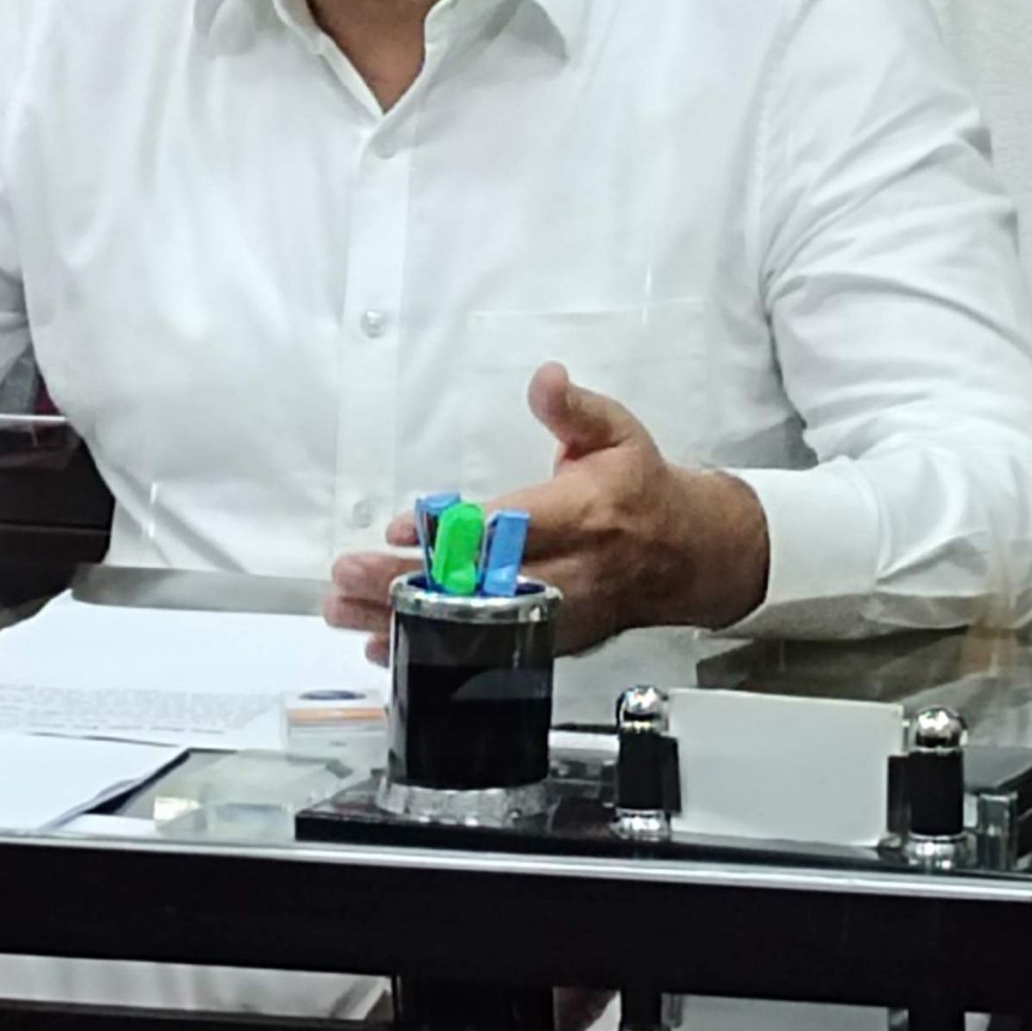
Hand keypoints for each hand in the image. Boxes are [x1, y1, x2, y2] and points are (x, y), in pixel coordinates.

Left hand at [324, 362, 769, 657]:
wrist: (688, 554)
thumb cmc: (640, 487)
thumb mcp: (617, 433)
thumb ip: (574, 408)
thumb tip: (545, 377)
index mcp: (584, 514)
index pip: (511, 528)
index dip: (454, 535)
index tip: (402, 530)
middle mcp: (570, 572)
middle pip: (479, 588)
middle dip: (408, 585)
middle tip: (348, 574)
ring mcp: (558, 614)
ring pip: (474, 627)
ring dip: (405, 621)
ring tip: (344, 611)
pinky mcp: (550, 640)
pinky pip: (486, 653)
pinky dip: (434, 651)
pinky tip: (385, 647)